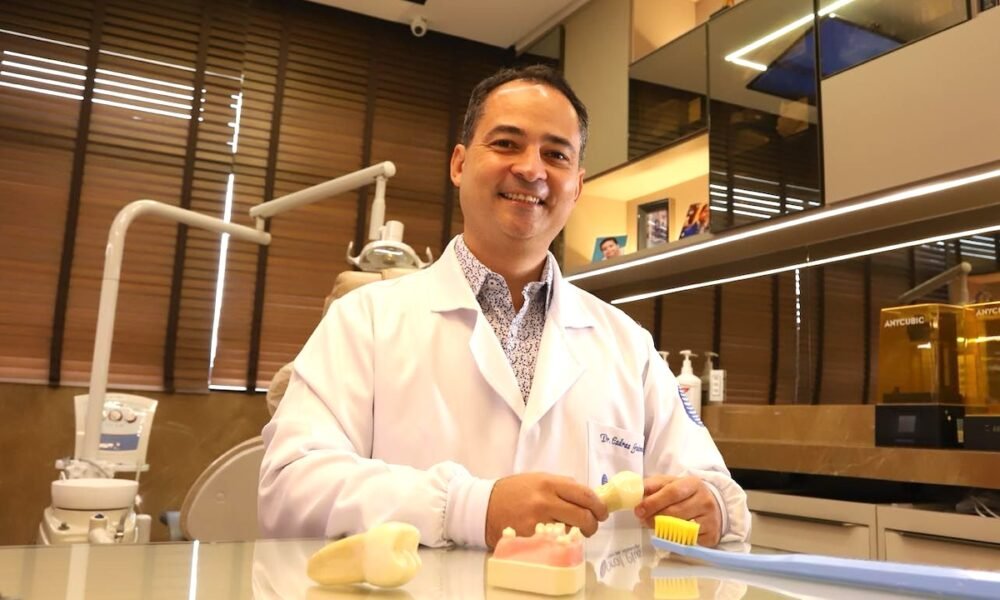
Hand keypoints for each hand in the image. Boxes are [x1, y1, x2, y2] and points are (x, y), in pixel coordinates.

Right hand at [485, 472, 608, 548]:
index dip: (599, 505)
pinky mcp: (531, 537)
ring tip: (574, 531)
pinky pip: (556, 541)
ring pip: (572, 531)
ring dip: (578, 533)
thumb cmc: (513, 491)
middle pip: (583, 516)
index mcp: (549, 483)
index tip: (602, 511)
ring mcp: (538, 521)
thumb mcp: (538, 479)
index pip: (585, 495)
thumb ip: (562, 485)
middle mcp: (545, 501)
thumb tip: (586, 495)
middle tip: (592, 525)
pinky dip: (561, 540)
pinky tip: (556, 536)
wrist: (484, 506)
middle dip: (593, 523)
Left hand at [633, 475, 721, 546]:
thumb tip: (636, 491)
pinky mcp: (712, 535)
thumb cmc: (685, 494)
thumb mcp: (671, 483)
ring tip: (653, 526)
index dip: (653, 502)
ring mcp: (710, 519)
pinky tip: (671, 534)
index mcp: (693, 484)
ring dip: (662, 529)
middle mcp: (704, 500)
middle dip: (654, 518)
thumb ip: (653, 485)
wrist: (713, 504)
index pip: (672, 492)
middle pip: (675, 512)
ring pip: (681, 528)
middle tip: (642, 520)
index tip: (639, 510)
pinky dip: (676, 539)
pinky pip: (689, 540)